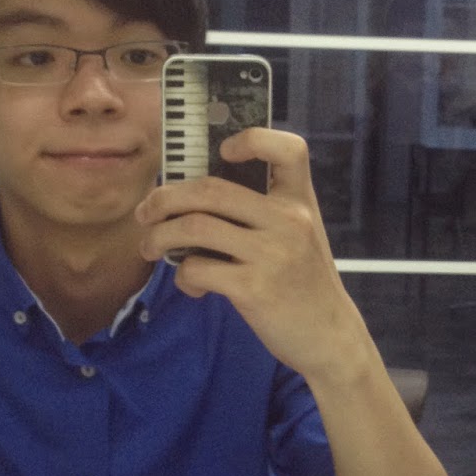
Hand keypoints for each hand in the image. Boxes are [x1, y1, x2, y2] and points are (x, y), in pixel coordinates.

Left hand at [137, 128, 366, 382]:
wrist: (329, 336)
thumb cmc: (304, 283)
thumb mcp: (299, 236)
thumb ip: (265, 211)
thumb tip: (194, 197)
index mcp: (301, 201)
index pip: (288, 149)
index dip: (253, 139)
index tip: (223, 151)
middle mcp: (289, 220)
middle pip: (211, 189)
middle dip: (165, 198)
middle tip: (146, 212)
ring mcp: (272, 253)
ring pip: (194, 226)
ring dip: (159, 236)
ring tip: (150, 247)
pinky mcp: (253, 288)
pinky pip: (197, 268)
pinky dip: (183, 276)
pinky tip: (191, 285)